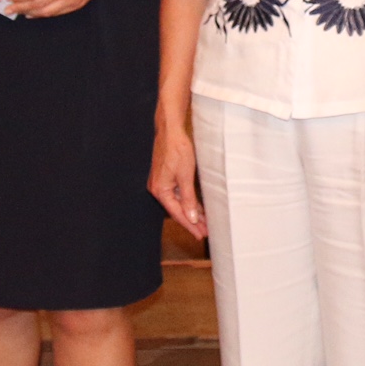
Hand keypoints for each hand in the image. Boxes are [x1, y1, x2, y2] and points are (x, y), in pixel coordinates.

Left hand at [6, 0, 113, 18]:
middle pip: (37, 4)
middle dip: (20, 7)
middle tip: (8, 9)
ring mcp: (71, 0)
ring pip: (45, 12)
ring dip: (29, 13)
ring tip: (18, 12)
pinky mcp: (75, 6)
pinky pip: (54, 13)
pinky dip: (41, 14)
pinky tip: (32, 13)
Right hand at [149, 119, 206, 237]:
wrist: (170, 131)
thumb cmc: (177, 150)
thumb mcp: (185, 176)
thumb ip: (188, 198)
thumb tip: (191, 217)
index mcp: (161, 190)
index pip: (177, 213)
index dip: (190, 225)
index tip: (200, 234)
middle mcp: (158, 189)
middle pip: (177, 210)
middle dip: (192, 221)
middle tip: (205, 232)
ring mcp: (162, 183)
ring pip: (178, 203)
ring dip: (191, 212)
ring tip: (205, 222)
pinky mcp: (167, 177)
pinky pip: (178, 194)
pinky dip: (188, 202)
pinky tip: (198, 208)